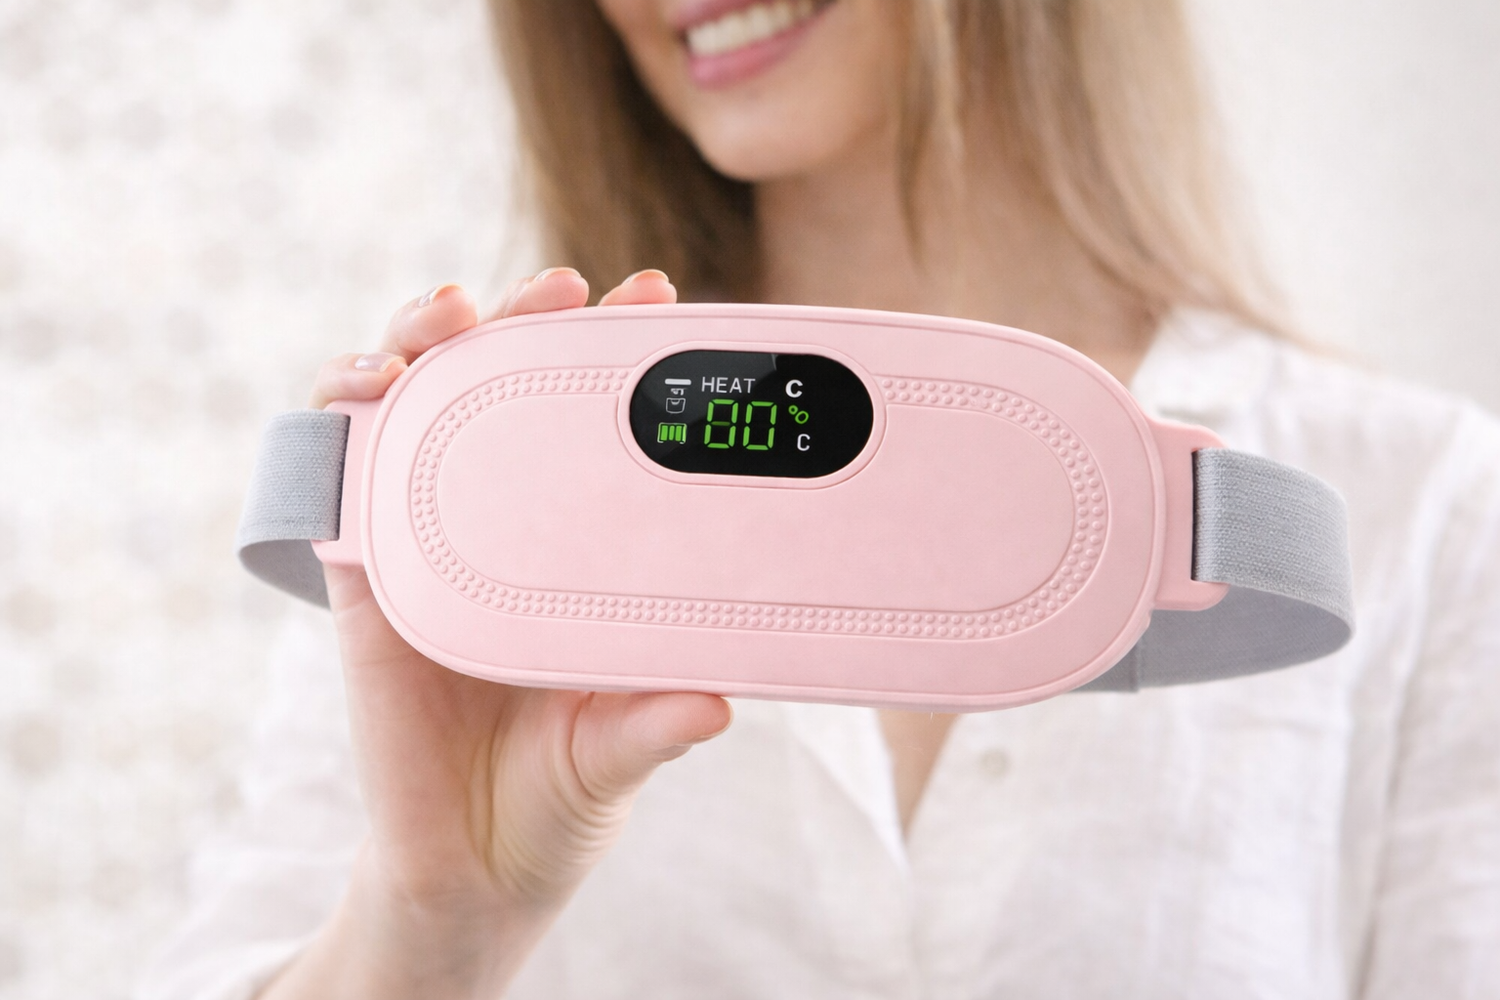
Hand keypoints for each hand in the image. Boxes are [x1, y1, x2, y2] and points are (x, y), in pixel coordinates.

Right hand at [264, 269, 731, 999]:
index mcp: (575, 545)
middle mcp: (502, 527)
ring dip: (419, 338)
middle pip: (498, 386)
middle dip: (519, 316)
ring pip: (413, 405)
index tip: (654, 296)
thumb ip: (656, 722)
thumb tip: (715, 703)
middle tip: (555, 286)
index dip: (612, 349)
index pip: (591, 418)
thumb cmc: (563, 789)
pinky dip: (342, 419)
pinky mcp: (364, 579)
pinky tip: (367, 389)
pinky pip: (340, 479)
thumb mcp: (620, 746)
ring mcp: (428, 543)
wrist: (476, 865)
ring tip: (447, 313)